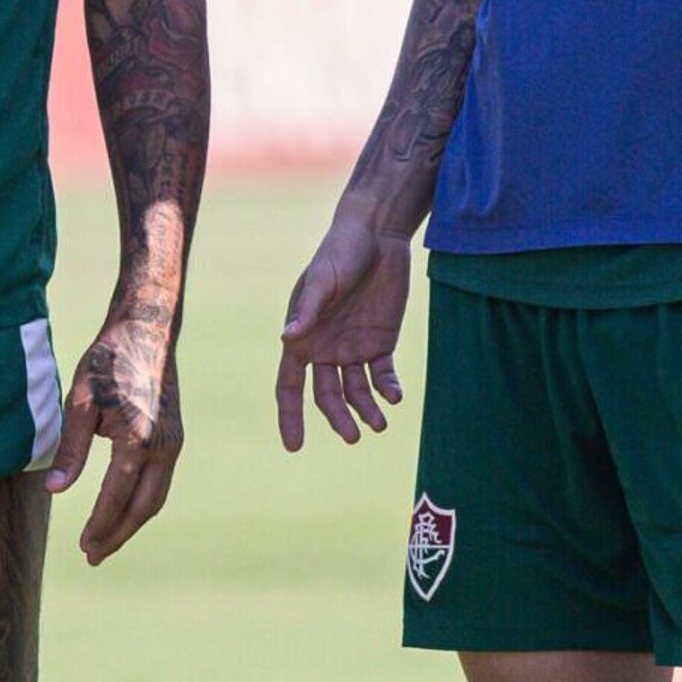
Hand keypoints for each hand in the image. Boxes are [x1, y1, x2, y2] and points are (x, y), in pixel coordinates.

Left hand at [46, 301, 181, 563]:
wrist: (146, 331)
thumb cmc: (107, 362)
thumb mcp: (79, 402)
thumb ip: (70, 449)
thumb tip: (56, 491)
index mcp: (139, 440)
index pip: (117, 496)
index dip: (100, 525)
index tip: (83, 546)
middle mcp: (164, 447)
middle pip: (143, 508)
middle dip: (117, 535)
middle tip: (92, 556)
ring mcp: (174, 444)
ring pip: (155, 499)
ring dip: (131, 523)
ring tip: (105, 542)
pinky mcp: (174, 438)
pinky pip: (159, 483)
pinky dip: (141, 504)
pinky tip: (122, 511)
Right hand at [276, 212, 410, 448]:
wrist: (376, 234)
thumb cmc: (340, 252)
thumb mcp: (321, 280)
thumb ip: (307, 310)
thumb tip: (287, 339)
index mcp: (302, 338)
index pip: (289, 385)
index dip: (290, 416)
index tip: (294, 446)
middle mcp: (325, 348)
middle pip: (326, 395)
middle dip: (337, 418)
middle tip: (352, 436)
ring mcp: (353, 347)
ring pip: (356, 391)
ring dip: (365, 410)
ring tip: (378, 425)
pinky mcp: (381, 341)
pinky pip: (382, 374)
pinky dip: (387, 388)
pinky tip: (394, 397)